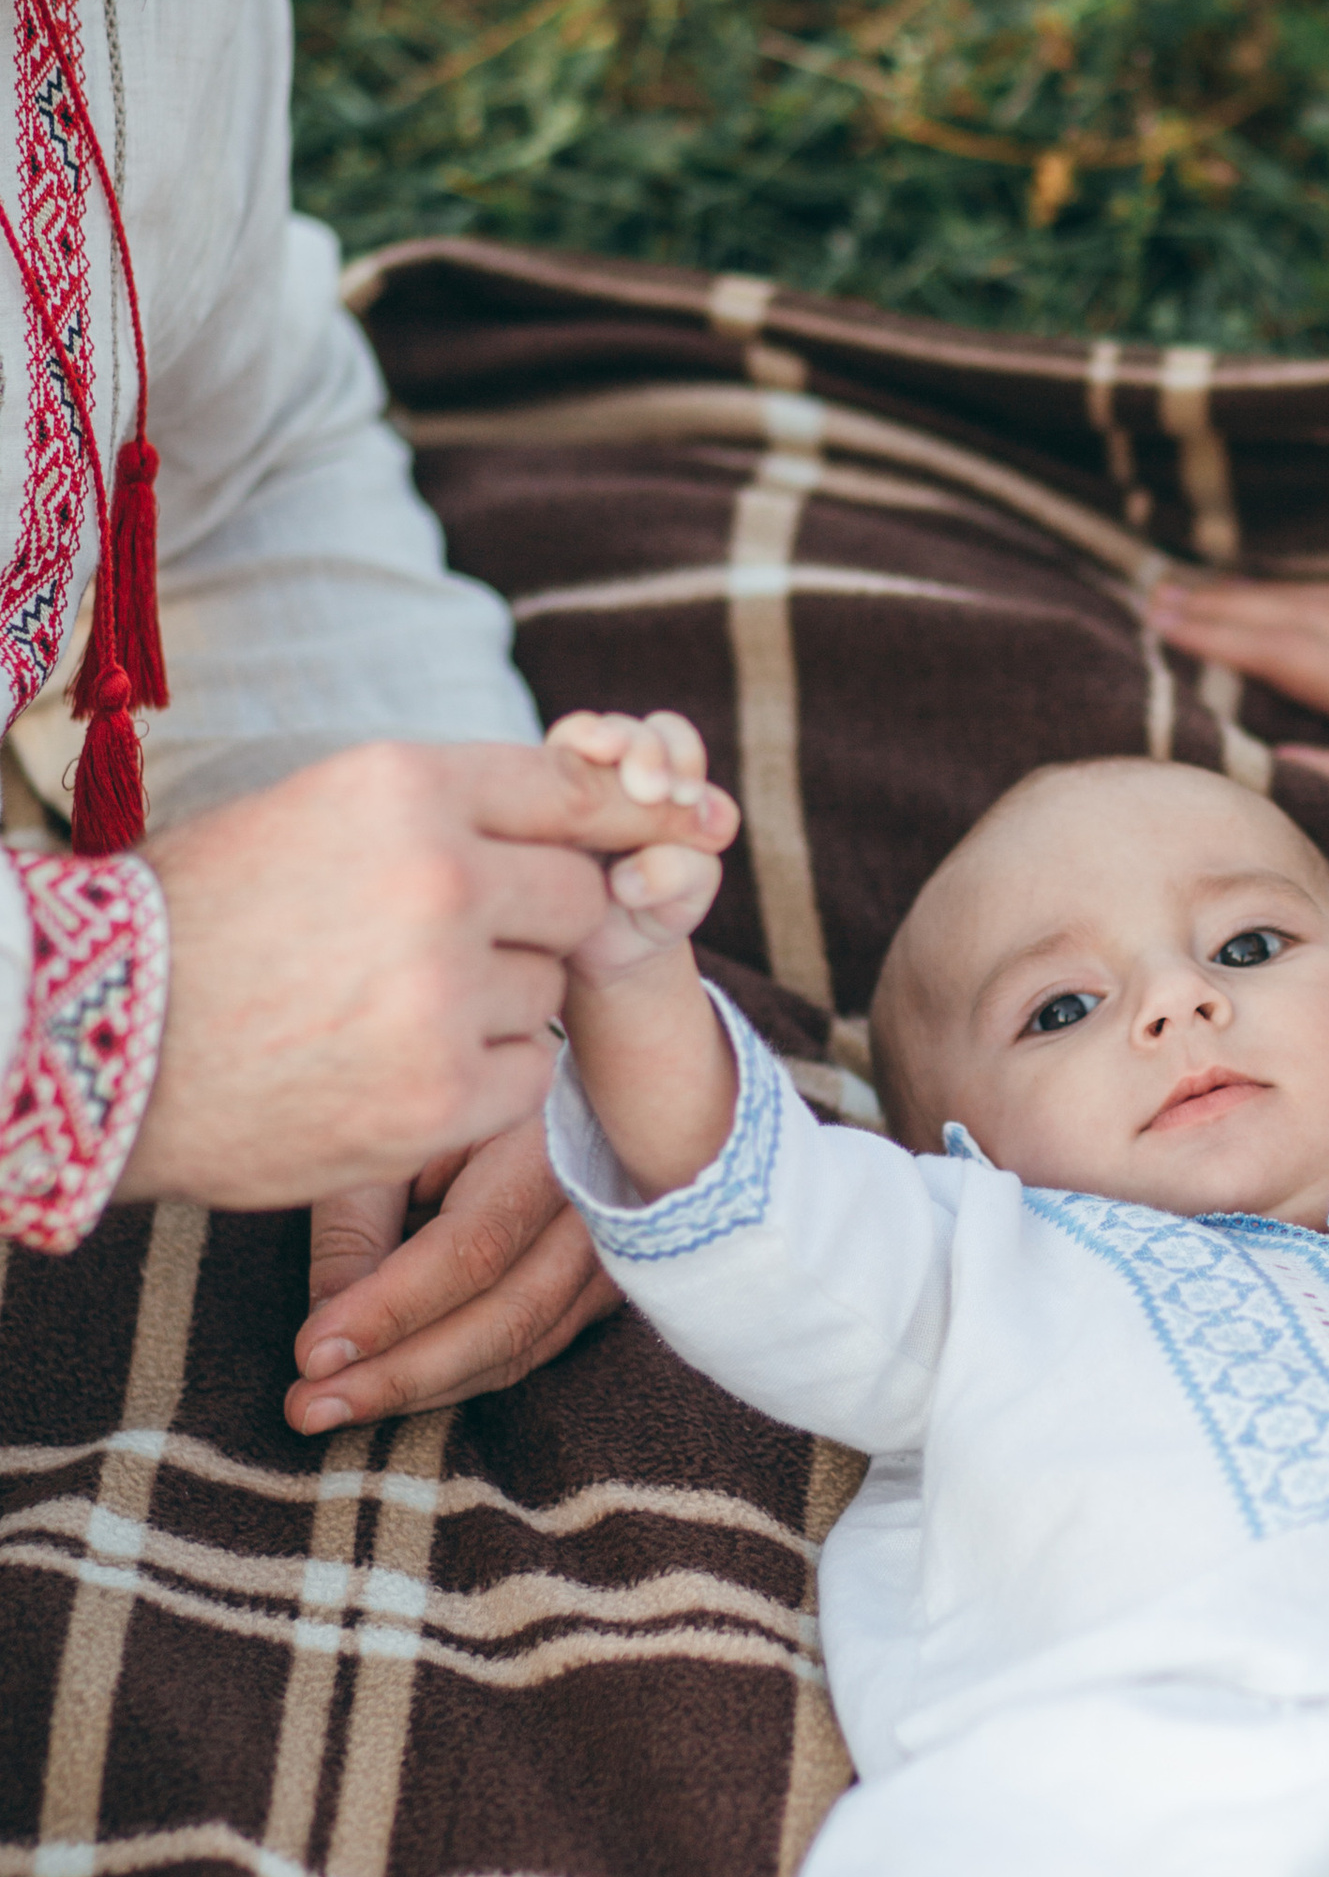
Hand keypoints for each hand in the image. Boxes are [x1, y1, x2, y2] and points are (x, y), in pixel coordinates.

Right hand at [120, 737, 741, 1210]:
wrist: (90, 1043)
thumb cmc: (197, 921)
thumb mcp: (313, 815)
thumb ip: (441, 812)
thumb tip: (586, 818)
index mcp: (402, 784)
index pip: (570, 786)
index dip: (633, 812)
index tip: (690, 826)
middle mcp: (439, 875)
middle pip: (580, 893)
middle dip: (540, 925)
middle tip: (452, 953)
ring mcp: (446, 989)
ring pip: (549, 986)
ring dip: (497, 1004)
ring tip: (381, 1013)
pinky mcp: (447, 1092)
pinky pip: (529, 1072)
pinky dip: (483, 1078)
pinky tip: (392, 1069)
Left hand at [289, 1113, 619, 1436]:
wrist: (537, 1090)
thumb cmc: (448, 1095)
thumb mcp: (394, 1137)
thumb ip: (360, 1226)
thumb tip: (326, 1329)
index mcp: (548, 1138)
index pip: (475, 1246)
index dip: (392, 1308)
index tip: (313, 1353)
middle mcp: (599, 1203)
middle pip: (509, 1313)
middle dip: (402, 1372)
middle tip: (309, 1405)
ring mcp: (615, 1252)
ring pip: (521, 1345)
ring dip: (423, 1390)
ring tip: (332, 1407)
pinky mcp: (602, 1287)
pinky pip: (531, 1350)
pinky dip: (457, 1378)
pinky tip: (390, 1388)